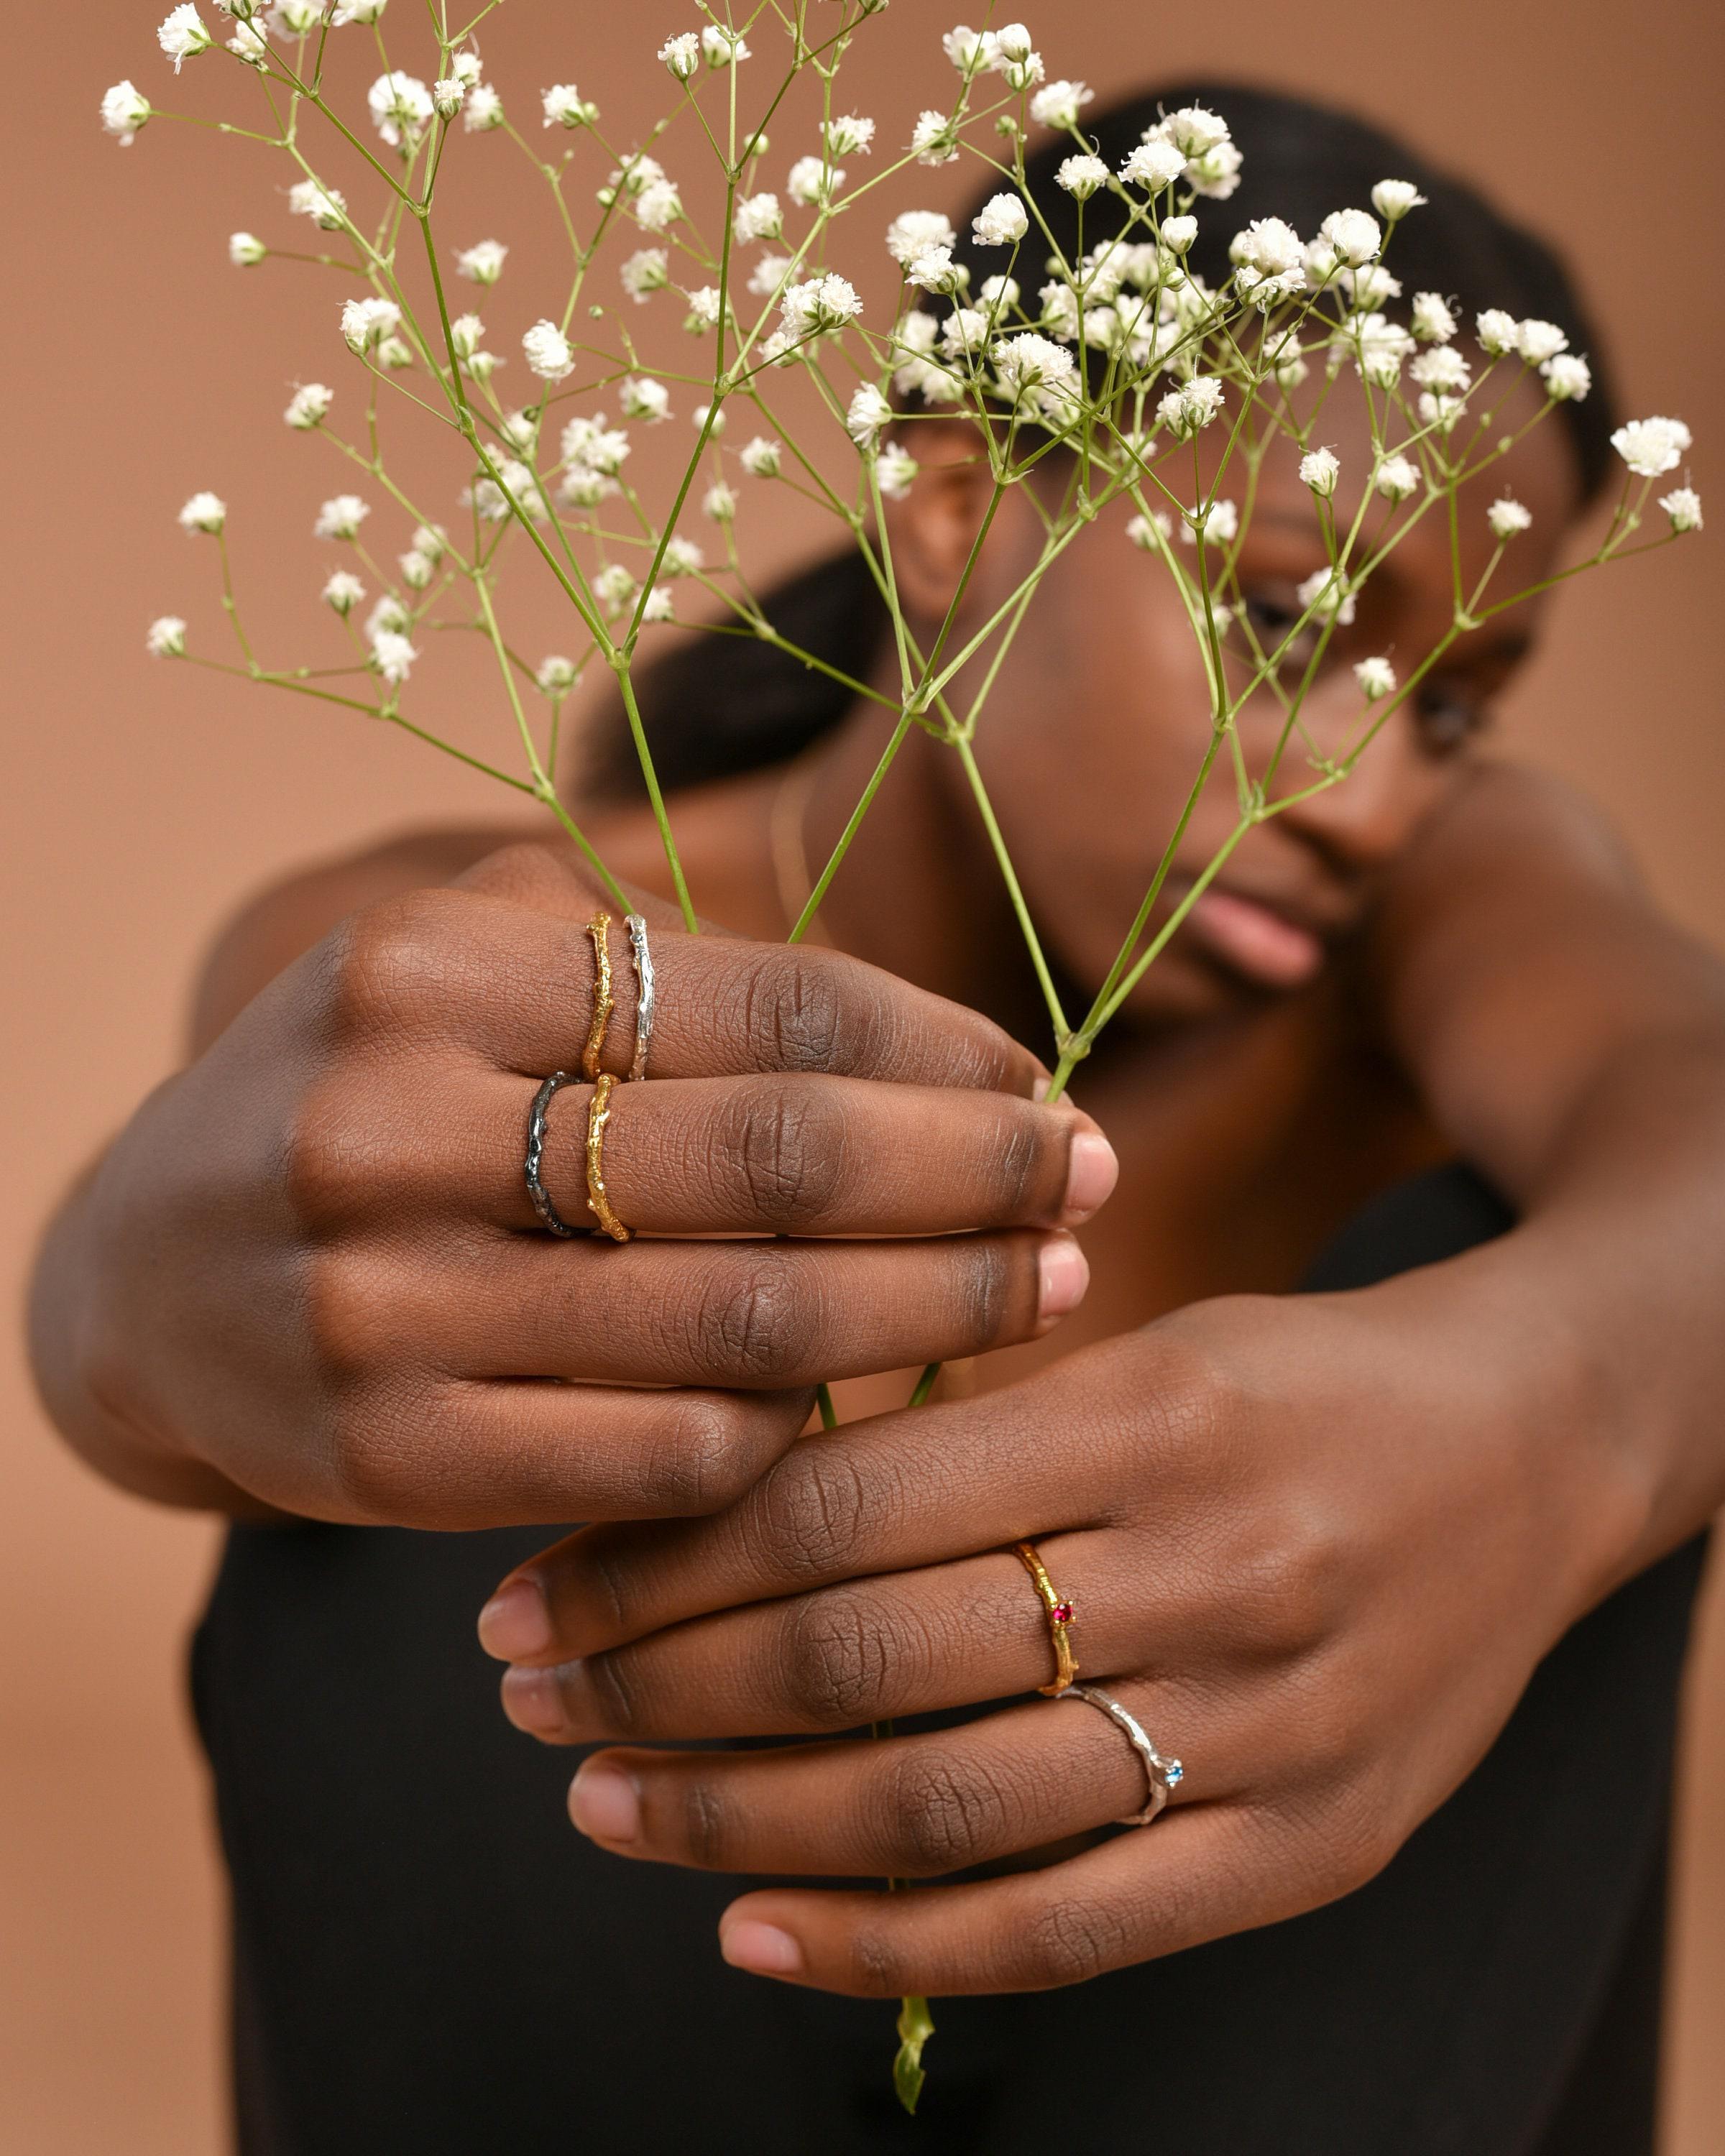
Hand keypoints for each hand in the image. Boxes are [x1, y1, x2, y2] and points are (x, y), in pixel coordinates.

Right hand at [32, 843, 1111, 1525]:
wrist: (142, 1280)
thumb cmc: (366, 1107)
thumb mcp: (468, 989)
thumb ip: (669, 992)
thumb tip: (951, 1055)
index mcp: (426, 973)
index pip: (758, 1003)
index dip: (932, 1046)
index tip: (1039, 1079)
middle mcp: (389, 1129)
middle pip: (773, 1162)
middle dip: (971, 1175)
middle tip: (1089, 1180)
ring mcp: (380, 1306)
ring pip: (743, 1324)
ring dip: (927, 1309)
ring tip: (1038, 1285)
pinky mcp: (385, 1460)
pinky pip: (667, 1453)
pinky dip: (796, 1429)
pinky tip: (863, 1393)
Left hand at [478, 1275, 1639, 1992]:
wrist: (1532, 1450)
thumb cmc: (1297, 1380)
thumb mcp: (1142, 1345)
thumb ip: (965, 1429)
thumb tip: (719, 1506)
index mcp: (1151, 1410)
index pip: (844, 1505)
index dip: (665, 1560)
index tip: (540, 1584)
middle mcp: (1210, 1568)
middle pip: (866, 1657)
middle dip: (658, 1684)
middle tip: (527, 1690)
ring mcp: (1266, 1725)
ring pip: (940, 1805)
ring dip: (733, 1817)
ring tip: (600, 1797)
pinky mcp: (1306, 1845)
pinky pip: (1066, 1927)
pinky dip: (889, 1945)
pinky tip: (751, 1929)